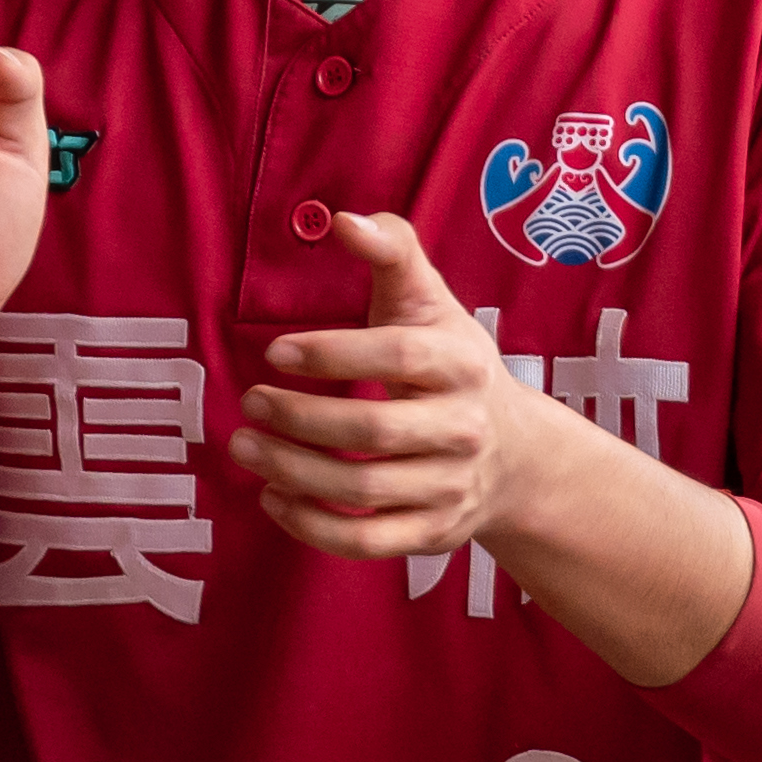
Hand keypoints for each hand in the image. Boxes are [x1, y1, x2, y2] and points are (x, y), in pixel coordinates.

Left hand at [242, 212, 549, 564]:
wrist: (516, 454)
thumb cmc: (451, 364)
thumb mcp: (431, 301)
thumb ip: (392, 250)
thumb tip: (342, 220)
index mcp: (463, 363)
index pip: (398, 357)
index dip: (332, 354)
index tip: (274, 353)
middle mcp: (464, 428)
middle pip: (374, 430)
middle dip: (300, 418)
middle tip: (249, 403)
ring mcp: (451, 486)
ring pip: (362, 489)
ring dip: (292, 471)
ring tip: (245, 447)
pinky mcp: (433, 533)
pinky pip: (366, 541)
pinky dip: (312, 526)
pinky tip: (273, 497)